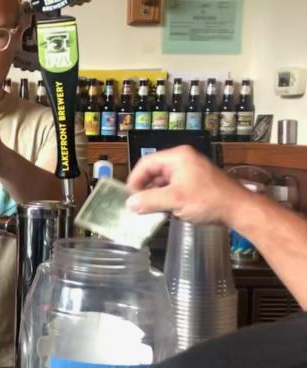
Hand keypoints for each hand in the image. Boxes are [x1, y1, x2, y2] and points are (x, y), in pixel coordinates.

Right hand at [126, 146, 248, 225]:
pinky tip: (165, 210)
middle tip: (136, 205)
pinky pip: (174, 186)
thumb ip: (149, 201)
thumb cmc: (208, 200)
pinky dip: (166, 197)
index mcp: (177, 157)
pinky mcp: (196, 181)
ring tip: (149, 210)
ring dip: (155, 195)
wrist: (239, 209)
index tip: (128, 197)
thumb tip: (129, 204)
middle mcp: (183, 159)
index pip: (146, 163)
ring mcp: (190, 170)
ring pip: (163, 181)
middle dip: (144, 189)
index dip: (134, 180)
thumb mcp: (175, 201)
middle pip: (154, 172)